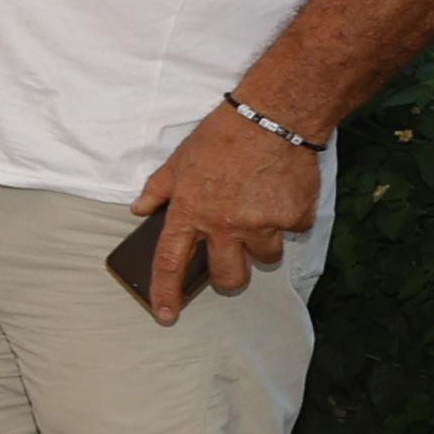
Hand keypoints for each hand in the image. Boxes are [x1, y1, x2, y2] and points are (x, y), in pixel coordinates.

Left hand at [130, 108, 318, 319]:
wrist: (272, 118)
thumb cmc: (221, 137)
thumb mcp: (178, 160)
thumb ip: (158, 190)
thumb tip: (138, 210)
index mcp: (191, 211)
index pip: (171, 261)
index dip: (167, 292)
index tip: (166, 315)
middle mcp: (225, 224)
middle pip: (229, 277)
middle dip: (231, 278)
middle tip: (233, 259)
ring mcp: (262, 224)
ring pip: (265, 258)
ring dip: (263, 244)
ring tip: (260, 211)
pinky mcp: (295, 218)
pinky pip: (293, 232)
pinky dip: (290, 218)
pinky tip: (282, 192)